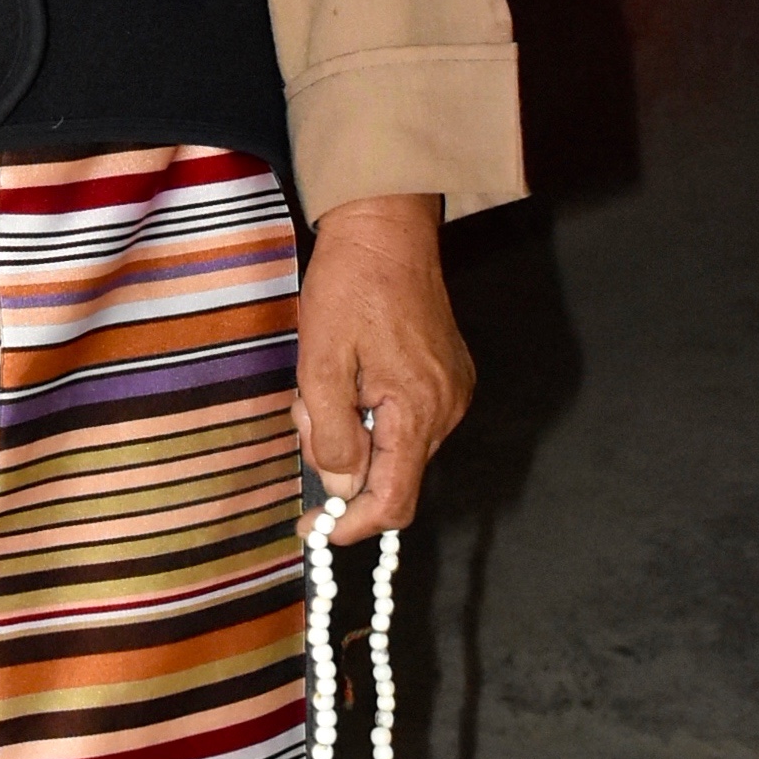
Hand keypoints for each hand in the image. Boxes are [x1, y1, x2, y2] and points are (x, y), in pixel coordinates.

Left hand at [294, 193, 473, 547]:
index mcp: (418, 410)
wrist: (386, 228)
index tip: (315, 530)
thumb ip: (331, 433)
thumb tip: (340, 486)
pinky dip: (371, 415)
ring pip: (397, 448)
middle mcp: (447, 408)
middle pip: (393, 475)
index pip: (394, 502)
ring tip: (325, 382)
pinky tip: (350, 376)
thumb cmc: (349, 287)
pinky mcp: (447, 375)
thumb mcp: (321, 362)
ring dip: (354, 434)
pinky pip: (407, 420)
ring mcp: (452, 391)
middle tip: (307, 413)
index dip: (353, 526)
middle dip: (343, 462)